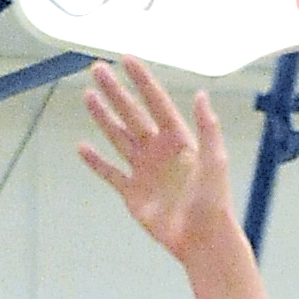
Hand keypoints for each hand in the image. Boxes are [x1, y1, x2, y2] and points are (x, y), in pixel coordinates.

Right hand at [76, 57, 240, 260]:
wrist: (201, 239)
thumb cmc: (213, 201)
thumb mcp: (215, 160)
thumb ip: (207, 127)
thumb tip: (202, 94)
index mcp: (179, 139)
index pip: (156, 102)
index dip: (141, 80)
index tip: (126, 59)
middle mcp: (159, 150)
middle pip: (132, 113)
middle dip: (115, 91)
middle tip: (97, 69)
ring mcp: (144, 171)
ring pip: (118, 137)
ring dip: (103, 117)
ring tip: (88, 96)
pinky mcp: (133, 194)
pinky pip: (110, 173)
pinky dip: (96, 162)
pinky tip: (82, 148)